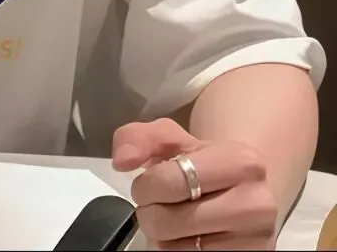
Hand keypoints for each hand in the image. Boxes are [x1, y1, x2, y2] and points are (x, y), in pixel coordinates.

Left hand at [112, 117, 277, 249]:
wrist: (241, 191)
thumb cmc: (200, 162)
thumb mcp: (169, 138)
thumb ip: (137, 138)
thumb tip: (122, 161)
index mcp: (241, 161)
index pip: (169, 181)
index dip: (146, 186)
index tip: (148, 182)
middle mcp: (257, 202)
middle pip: (168, 220)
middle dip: (149, 211)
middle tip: (158, 203)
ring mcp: (257, 240)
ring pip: (177, 250)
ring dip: (161, 236)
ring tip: (172, 219)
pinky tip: (185, 237)